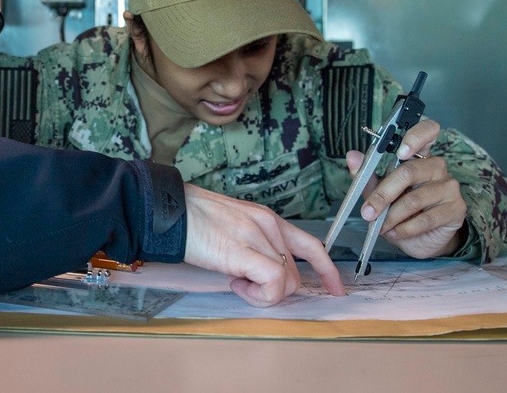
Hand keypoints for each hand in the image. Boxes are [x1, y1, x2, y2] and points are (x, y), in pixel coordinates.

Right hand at [182, 184, 344, 306]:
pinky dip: (259, 294)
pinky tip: (236, 284)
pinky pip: (273, 282)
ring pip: (286, 282)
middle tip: (243, 283)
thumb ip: (253, 244)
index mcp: (268, 219)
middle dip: (275, 289)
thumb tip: (260, 272)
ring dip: (263, 294)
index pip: (312, 245)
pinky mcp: (242, 251)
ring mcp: (257, 237)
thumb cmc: (193, 220)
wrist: (170, 211)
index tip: (336, 288)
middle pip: (296, 274)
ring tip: (235, 281)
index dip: (327, 270)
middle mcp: (269, 225)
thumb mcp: (234, 227)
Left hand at [348, 118, 466, 258]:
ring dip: (392, 216)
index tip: (400, 151)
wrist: (420, 239)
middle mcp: (437, 166)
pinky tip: (396, 232)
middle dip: (383, 194)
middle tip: (368, 212)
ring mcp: (449, 187)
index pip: (427, 131)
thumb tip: (352, 156)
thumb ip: (366, 175)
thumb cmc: (400, 210)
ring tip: (380, 226)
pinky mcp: (456, 209)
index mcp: (419, 154)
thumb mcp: (379, 191)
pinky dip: (405, 228)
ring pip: (414, 199)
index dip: (415, 137)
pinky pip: (426, 218)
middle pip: (410, 171)